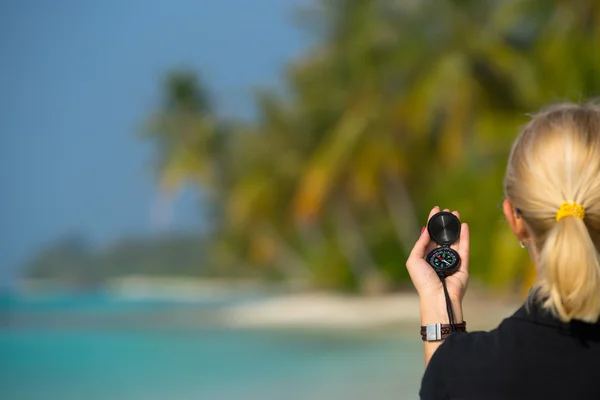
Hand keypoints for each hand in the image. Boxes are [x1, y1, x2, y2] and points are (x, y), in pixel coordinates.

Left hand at [406, 206, 469, 323]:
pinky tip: (464, 226)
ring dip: (455, 227)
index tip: (435, 211)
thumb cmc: (423, 281)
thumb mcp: (414, 260)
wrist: (438, 297)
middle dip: (445, 223)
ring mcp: (452, 261)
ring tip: (456, 214)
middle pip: (443, 236)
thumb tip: (425, 230)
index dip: (432, 223)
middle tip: (447, 211)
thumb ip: (420, 244)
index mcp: (426, 257)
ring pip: (454, 240)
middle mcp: (439, 258)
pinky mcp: (463, 266)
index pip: (430, 236)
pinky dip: (465, 237)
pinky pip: (464, 248)